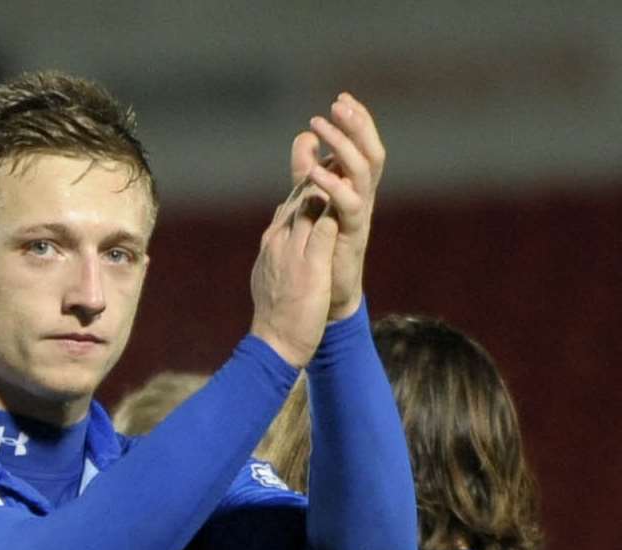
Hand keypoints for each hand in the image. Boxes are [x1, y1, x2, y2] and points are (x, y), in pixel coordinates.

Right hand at [249, 155, 340, 368]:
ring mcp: (292, 250)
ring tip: (342, 151)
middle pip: (299, 191)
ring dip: (326, 175)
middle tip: (331, 135)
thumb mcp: (278, 273)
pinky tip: (348, 189)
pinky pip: (322, 226)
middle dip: (315, 162)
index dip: (307, 172)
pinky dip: (334, 205)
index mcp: (273, 240)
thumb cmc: (277, 313)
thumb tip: (286, 238)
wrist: (273, 343)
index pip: (291, 198)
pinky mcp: (308, 264)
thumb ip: (284, 250)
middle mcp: (280, 239)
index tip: (320, 150)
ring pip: (308, 202)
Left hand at [290, 93, 385, 320]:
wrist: (326, 295)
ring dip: (342, 146)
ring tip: (320, 126)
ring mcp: (359, 215)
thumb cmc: (321, 248)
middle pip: (370, 152)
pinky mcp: (352, 234)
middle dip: (356, 126)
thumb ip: (307, 170)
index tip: (342, 98)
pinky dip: (332, 185)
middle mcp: (362, 197)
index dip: (357, 121)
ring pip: (363, 172)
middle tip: (338, 104)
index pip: (362, 146)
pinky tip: (314, 173)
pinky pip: (349, 205)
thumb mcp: (311, 201)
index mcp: (355, 187)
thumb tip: (304, 137)